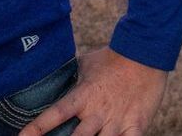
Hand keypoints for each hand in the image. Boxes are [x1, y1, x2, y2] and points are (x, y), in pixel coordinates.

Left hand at [19, 48, 166, 135]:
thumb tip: (51, 77)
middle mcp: (97, 112)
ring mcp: (117, 121)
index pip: (56, 114)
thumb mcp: (85, 65)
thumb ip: (70, 77)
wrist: (144, 54)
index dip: (37, 127)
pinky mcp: (136, 125)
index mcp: (82, 96)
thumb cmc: (111, 58)